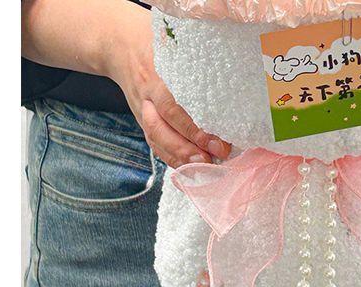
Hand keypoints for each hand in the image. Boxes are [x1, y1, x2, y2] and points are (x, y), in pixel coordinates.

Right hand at [107, 8, 229, 167]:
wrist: (122, 46)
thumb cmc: (162, 46)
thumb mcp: (178, 48)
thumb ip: (201, 68)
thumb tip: (238, 93)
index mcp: (159, 72)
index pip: (175, 105)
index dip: (196, 128)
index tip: (219, 143)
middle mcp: (148, 93)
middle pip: (162, 125)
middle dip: (188, 146)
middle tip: (214, 157)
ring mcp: (142, 108)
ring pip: (155, 137)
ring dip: (179, 156)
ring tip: (202, 167)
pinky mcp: (142, 120)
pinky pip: (154, 143)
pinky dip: (171, 158)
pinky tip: (189, 168)